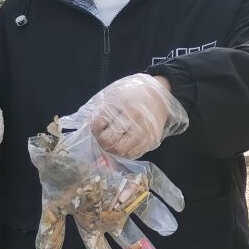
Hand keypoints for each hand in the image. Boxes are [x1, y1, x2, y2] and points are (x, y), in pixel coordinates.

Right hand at [29, 117, 184, 248]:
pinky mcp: (133, 171)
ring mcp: (123, 191)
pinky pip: (154, 180)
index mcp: (90, 220)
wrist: (64, 141)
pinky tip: (179, 203)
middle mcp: (109, 209)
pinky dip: (167, 191)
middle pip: (127, 236)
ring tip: (170, 229)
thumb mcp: (51, 203)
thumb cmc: (58, 173)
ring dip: (157, 219)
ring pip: (144, 209)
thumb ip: (51, 229)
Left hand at [70, 74, 186, 158]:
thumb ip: (102, 109)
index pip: (99, 123)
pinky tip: (124, 144)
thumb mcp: (116, 94)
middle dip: (102, 140)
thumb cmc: (134, 93)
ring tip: (113, 141)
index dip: (94, 127)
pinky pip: (133, 154)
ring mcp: (144, 131)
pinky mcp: (151, 140)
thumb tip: (87, 125)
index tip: (96, 126)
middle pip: (109, 141)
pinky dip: (125, 152)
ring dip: (112, 149)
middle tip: (102, 136)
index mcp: (122, 104)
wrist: (161, 95)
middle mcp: (134, 119)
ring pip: (121, 151)